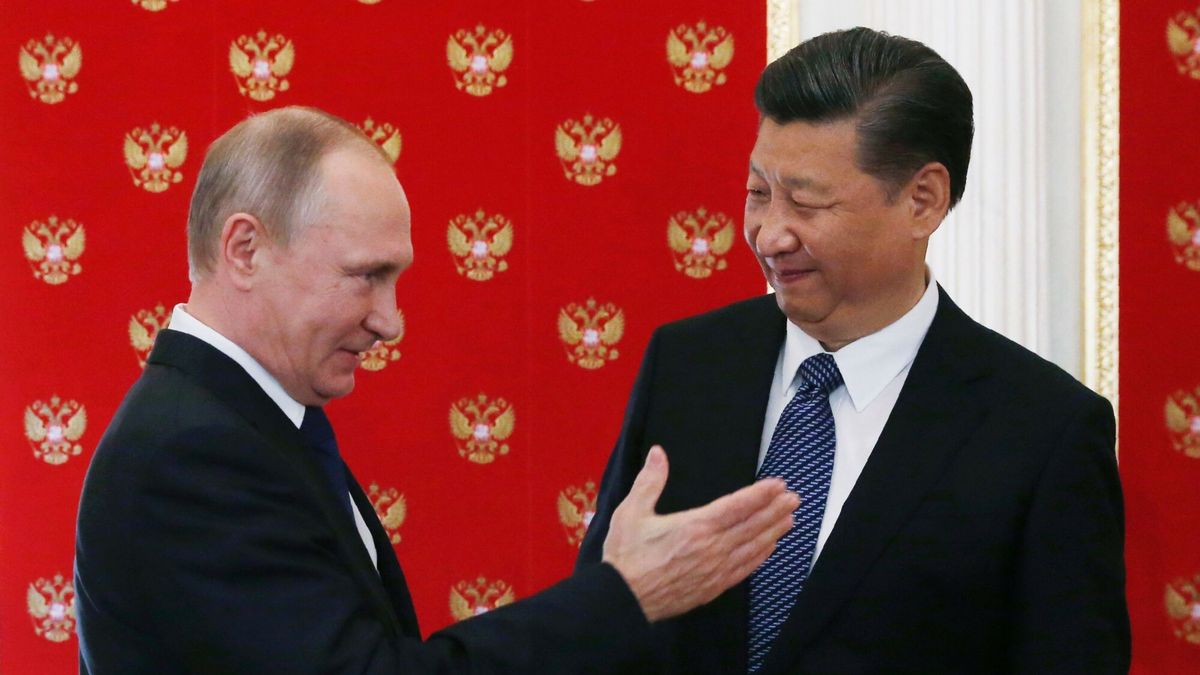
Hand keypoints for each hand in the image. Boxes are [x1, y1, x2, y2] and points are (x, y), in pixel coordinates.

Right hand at [601, 445, 797, 621]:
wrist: (623, 600)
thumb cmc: (626, 557)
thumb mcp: (631, 512)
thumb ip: (649, 481)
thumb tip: (658, 453)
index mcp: (695, 526)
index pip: (737, 506)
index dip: (760, 494)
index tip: (778, 484)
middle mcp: (711, 548)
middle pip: (752, 526)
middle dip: (775, 510)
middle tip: (794, 498)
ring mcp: (715, 570)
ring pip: (753, 548)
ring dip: (774, 532)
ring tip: (790, 519)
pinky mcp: (713, 587)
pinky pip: (744, 569)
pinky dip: (761, 557)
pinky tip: (769, 549)